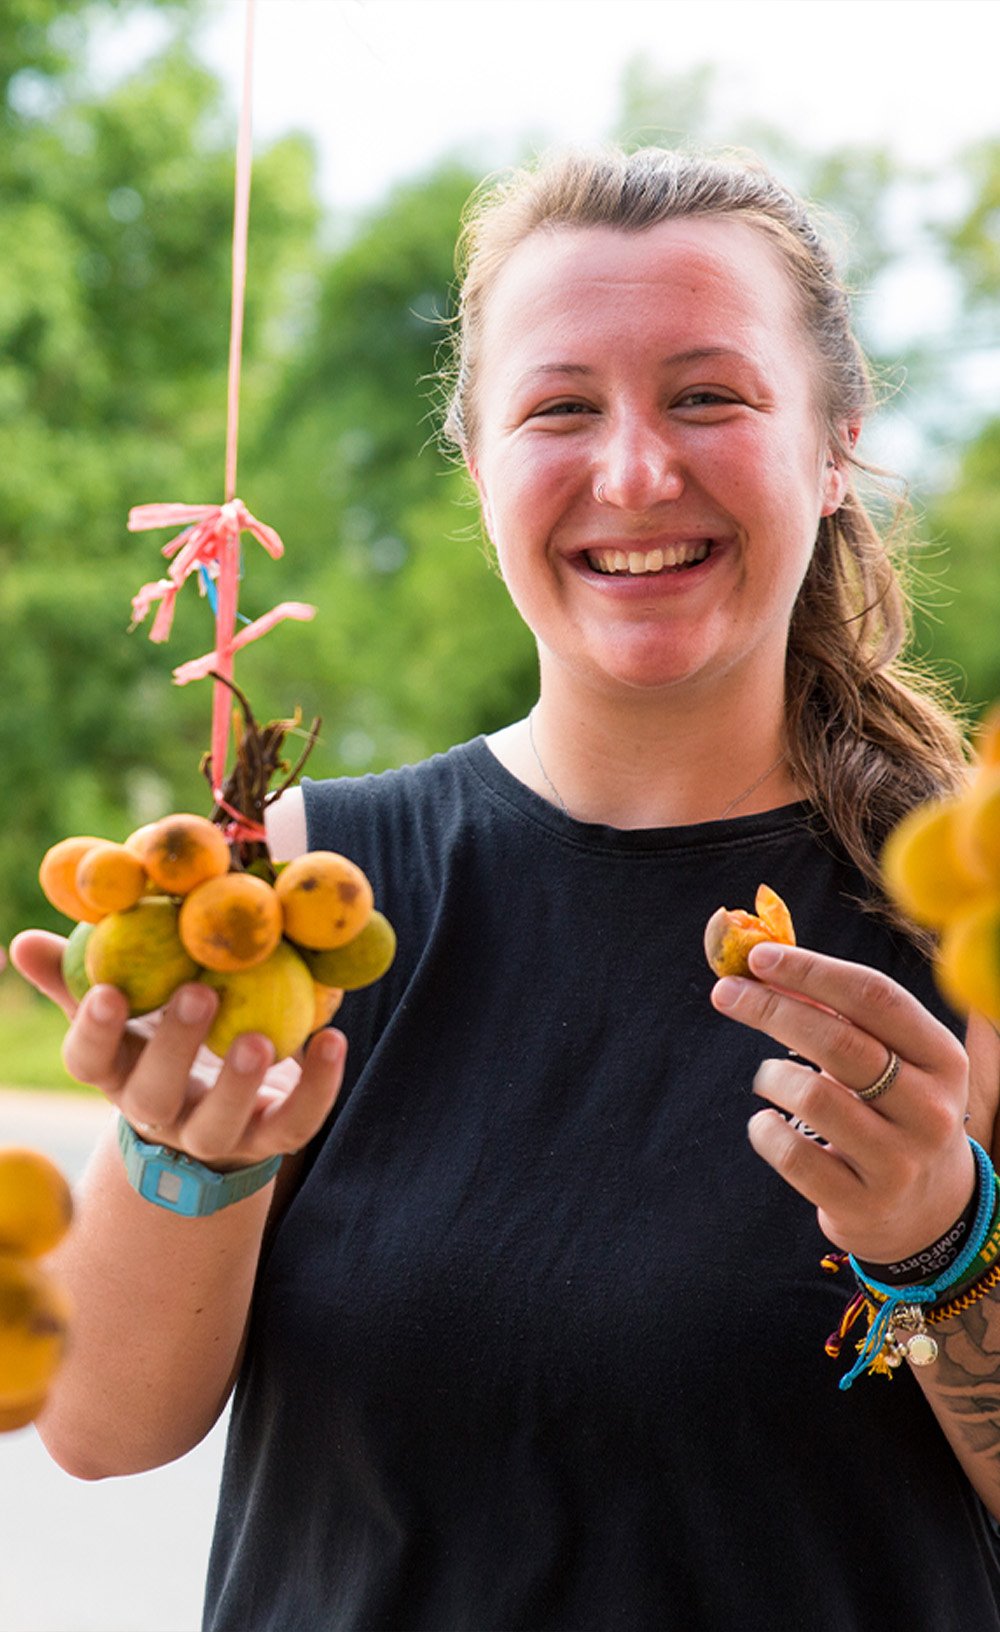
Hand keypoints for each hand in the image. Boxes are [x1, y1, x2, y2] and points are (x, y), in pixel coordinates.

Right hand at [10, 929, 345, 1171]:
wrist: (221, 1112)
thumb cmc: (163, 1041)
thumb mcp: (126, 1010)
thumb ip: (82, 975)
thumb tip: (22, 943)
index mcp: (117, 1073)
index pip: (89, 1062)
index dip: (94, 1030)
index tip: (108, 990)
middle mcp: (159, 1112)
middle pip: (155, 1093)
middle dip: (174, 1047)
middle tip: (198, 993)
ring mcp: (214, 1134)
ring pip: (221, 1123)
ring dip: (239, 1082)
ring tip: (257, 1036)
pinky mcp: (268, 1141)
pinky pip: (294, 1124)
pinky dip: (317, 1086)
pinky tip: (331, 1040)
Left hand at [710, 940, 974, 1264]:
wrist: (926, 1209)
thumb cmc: (892, 1110)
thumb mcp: (890, 1060)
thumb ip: (838, 1014)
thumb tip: (765, 968)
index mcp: (942, 1058)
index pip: (874, 997)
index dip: (811, 970)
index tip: (758, 957)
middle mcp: (930, 1110)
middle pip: (840, 1042)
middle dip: (772, 1009)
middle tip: (726, 993)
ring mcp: (900, 1162)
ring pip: (814, 1098)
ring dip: (771, 1076)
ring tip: (768, 1077)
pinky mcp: (864, 1204)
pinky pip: (793, 1155)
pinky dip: (764, 1129)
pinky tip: (766, 1122)